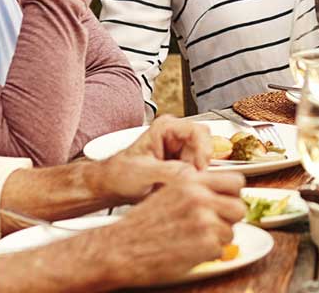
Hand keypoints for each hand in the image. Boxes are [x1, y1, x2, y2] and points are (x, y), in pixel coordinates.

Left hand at [95, 116, 213, 203]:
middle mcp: (176, 136)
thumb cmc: (120, 173)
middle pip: (206, 146)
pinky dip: (193, 184)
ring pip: (204, 162)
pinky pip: (199, 174)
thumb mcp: (143, 172)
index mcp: (165, 128)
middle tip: (191, 182)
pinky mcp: (183, 166)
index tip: (200, 169)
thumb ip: (168, 171)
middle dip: (201, 166)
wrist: (112, 185)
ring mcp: (181, 151)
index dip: (204, 150)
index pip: (198, 131)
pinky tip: (178, 190)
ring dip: (196, 177)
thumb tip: (191, 174)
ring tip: (176, 187)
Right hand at [103, 171, 246, 287]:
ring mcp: (204, 221)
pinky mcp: (205, 245)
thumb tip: (219, 196)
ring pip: (231, 232)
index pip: (235, 180)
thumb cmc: (141, 223)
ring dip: (218, 238)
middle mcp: (200, 197)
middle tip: (216, 225)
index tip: (229, 200)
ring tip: (196, 239)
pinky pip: (221, 251)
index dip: (234, 193)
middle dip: (230, 219)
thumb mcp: (167, 192)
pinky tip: (190, 250)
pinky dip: (208, 254)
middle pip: (240, 207)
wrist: (122, 247)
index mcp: (191, 181)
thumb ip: (195, 190)